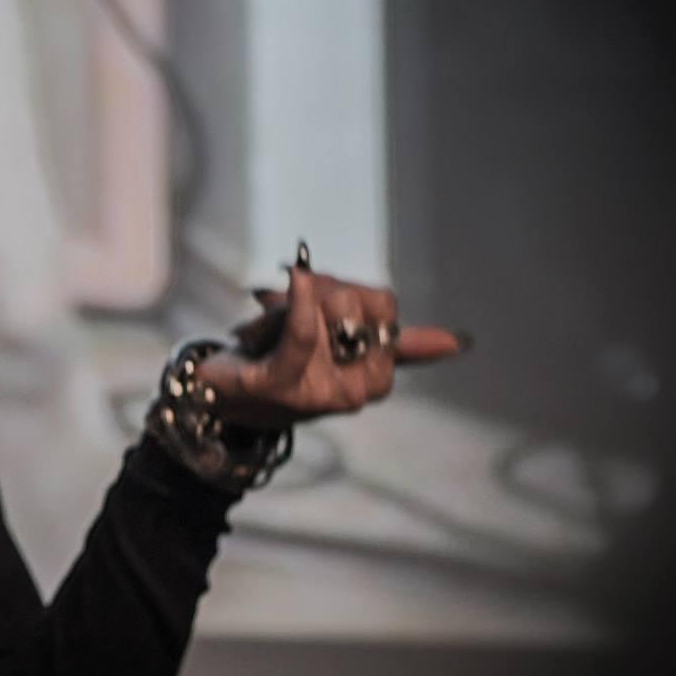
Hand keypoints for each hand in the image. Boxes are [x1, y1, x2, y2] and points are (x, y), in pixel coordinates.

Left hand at [193, 250, 465, 429]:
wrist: (217, 397)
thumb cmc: (276, 364)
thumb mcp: (334, 346)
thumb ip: (396, 343)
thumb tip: (458, 342)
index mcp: (375, 376)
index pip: (383, 306)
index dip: (348, 289)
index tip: (312, 288)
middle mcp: (356, 390)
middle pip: (361, 303)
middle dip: (324, 288)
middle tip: (288, 298)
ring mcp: (322, 392)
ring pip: (333, 310)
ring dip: (297, 296)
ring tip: (268, 314)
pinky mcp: (282, 386)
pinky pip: (303, 334)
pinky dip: (301, 301)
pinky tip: (298, 278)